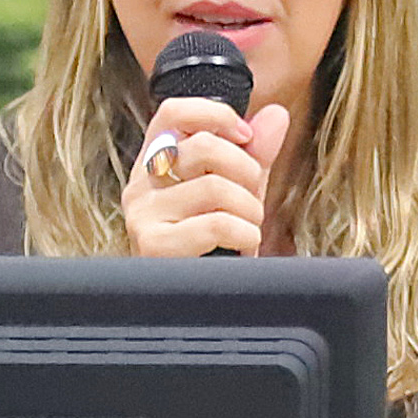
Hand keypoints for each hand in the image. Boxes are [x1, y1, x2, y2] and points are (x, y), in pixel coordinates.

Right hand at [122, 96, 286, 257]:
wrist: (195, 305)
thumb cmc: (213, 246)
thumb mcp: (237, 191)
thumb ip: (254, 153)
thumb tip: (276, 114)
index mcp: (154, 163)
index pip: (173, 113)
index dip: (215, 114)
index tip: (246, 135)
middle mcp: (141, 184)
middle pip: (202, 146)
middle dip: (247, 172)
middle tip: (252, 201)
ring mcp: (142, 214)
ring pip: (215, 187)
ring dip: (249, 210)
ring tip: (247, 230)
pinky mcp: (152, 245)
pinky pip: (214, 224)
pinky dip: (243, 234)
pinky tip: (244, 246)